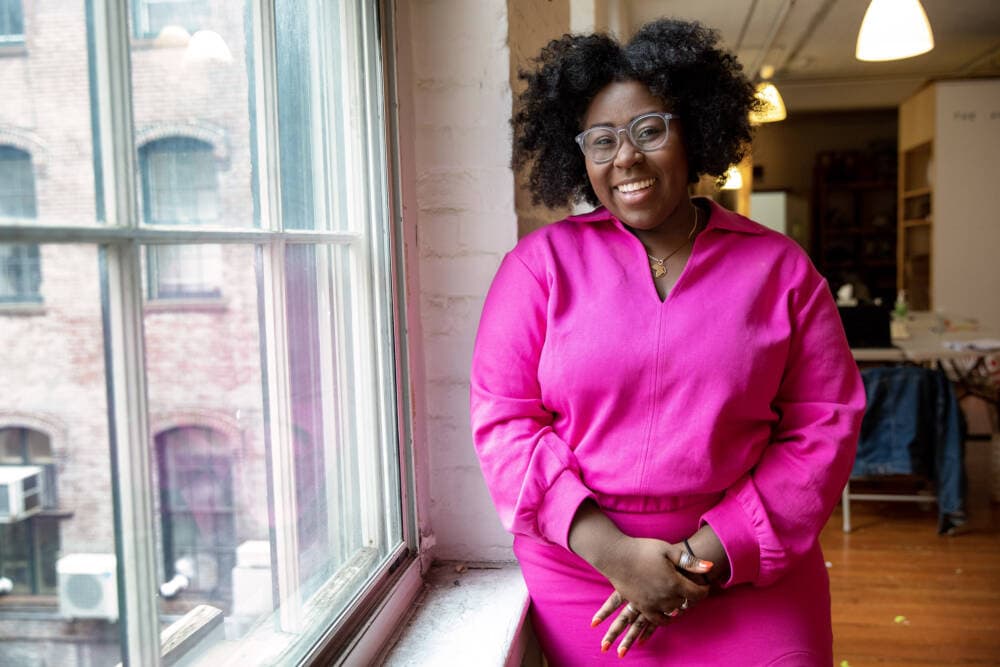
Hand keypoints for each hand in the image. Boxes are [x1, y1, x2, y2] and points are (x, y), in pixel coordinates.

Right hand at [590, 539, 712, 656]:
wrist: (615, 556)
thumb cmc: (641, 549)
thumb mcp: (667, 550)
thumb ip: (689, 562)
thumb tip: (710, 567)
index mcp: (674, 582)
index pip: (698, 594)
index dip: (704, 590)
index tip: (704, 584)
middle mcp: (665, 597)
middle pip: (686, 602)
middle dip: (691, 595)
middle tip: (691, 586)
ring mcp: (652, 604)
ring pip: (674, 611)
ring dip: (679, 605)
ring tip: (679, 596)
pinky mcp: (641, 606)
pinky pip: (658, 620)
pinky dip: (666, 618)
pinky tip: (667, 611)